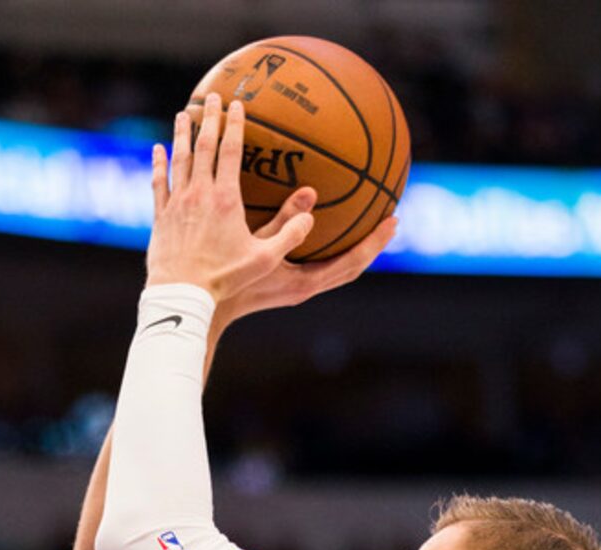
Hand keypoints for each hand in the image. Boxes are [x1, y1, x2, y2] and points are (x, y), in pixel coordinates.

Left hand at [147, 93, 317, 303]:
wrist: (182, 295)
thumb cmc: (225, 280)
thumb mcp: (264, 260)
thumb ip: (289, 235)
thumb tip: (311, 215)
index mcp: (225, 199)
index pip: (230, 151)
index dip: (234, 125)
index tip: (236, 104)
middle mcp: (199, 194)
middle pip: (203, 146)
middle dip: (208, 118)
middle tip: (210, 97)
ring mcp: (177, 204)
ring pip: (179, 160)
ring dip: (181, 135)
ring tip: (182, 115)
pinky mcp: (160, 218)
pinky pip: (159, 184)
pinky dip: (158, 165)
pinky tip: (157, 150)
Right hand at [214, 194, 397, 333]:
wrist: (207, 305)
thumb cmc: (230, 277)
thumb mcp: (257, 245)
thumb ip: (285, 222)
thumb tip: (312, 193)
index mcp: (306, 283)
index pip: (352, 264)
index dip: (374, 243)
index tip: (394, 221)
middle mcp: (308, 287)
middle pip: (352, 267)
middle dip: (372, 245)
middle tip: (391, 220)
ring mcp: (300, 288)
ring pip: (339, 268)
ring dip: (356, 246)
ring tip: (368, 220)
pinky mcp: (290, 283)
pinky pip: (321, 263)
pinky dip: (332, 247)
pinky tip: (327, 224)